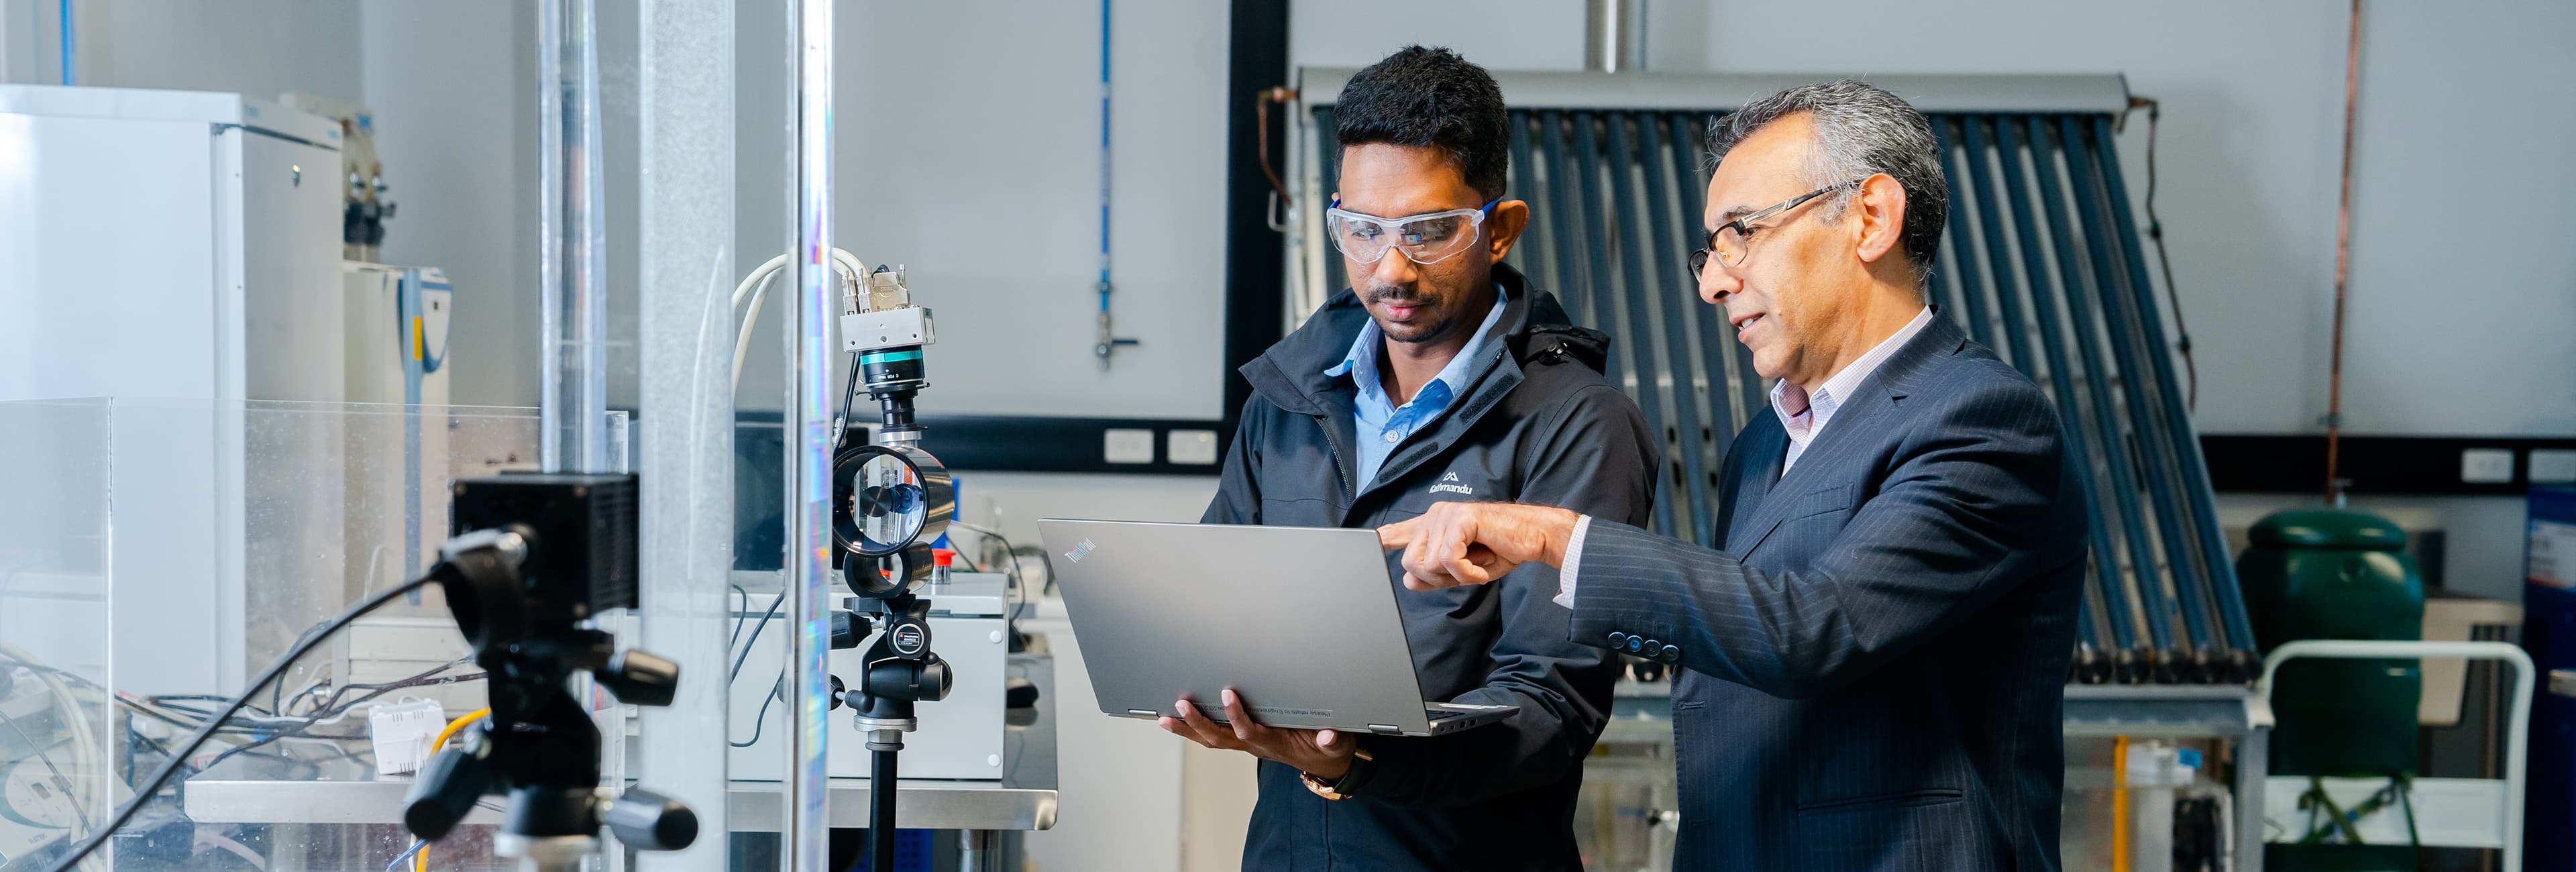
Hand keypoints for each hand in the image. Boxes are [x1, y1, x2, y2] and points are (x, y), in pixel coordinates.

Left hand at [1157, 687, 1356, 779]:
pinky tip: (1176, 719)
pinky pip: (1213, 735)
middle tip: (1180, 705)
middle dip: (1198, 723)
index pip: (1250, 730)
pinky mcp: (1241, 738)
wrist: (1322, 762)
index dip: (1237, 715)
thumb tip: (1328, 736)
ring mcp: (1245, 743)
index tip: (1227, 693)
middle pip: (1219, 737)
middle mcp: (1254, 744)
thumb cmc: (1323, 748)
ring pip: (1210, 739)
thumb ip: (1332, 740)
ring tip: (1163, 717)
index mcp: (1273, 742)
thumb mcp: (1334, 744)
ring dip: (1186, 729)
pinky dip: (1192, 729)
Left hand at [1377, 502, 1581, 590]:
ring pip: (1429, 564)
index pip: (1399, 532)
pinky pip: (1448, 560)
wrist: (1534, 538)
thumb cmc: (1500, 551)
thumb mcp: (1462, 571)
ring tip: (1478, 562)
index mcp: (1433, 526)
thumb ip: (1435, 576)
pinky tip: (1484, 563)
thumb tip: (1410, 580)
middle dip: (1437, 578)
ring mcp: (1445, 515)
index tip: (1367, 542)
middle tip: (1466, 570)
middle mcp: (1434, 516)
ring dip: (1457, 575)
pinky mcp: (1460, 519)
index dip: (1381, 539)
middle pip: (1411, 562)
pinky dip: (1468, 572)